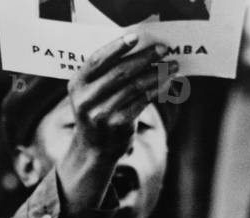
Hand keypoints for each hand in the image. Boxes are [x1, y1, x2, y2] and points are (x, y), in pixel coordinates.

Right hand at [58, 34, 177, 214]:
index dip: (116, 47)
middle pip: (120, 72)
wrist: (93, 147)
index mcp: (77, 85)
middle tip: (163, 49)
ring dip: (157, 73)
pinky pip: (143, 101)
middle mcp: (86, 100)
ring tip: (172, 65)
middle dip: (145, 58)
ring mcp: (101, 114)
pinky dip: (158, 89)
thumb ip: (106, 72)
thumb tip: (143, 49)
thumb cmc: (97, 109)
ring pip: (135, 86)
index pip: (97, 60)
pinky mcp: (118, 125)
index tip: (136, 37)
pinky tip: (168, 82)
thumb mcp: (91, 91)